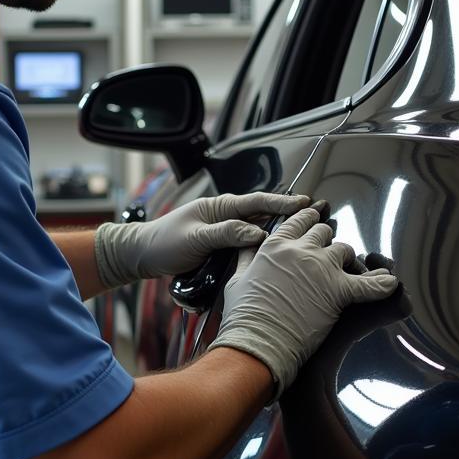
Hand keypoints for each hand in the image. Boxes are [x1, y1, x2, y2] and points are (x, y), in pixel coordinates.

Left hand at [94, 191, 309, 288]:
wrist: (141, 256)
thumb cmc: (163, 243)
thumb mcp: (195, 238)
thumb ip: (226, 234)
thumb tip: (258, 233)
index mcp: (219, 207)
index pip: (257, 201)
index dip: (283, 202)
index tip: (305, 203)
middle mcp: (225, 216)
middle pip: (263, 212)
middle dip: (290, 213)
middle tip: (317, 213)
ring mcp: (224, 231)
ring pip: (258, 228)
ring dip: (280, 229)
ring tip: (305, 233)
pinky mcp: (222, 246)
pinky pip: (249, 243)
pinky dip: (265, 244)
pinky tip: (279, 253)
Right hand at [207, 205, 399, 398]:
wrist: (258, 343)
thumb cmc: (243, 318)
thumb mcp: (237, 279)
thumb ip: (246, 257)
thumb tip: (248, 244)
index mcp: (275, 245)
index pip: (299, 221)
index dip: (309, 222)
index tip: (314, 225)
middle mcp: (300, 250)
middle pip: (324, 233)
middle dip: (327, 242)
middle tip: (328, 256)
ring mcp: (320, 268)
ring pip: (345, 250)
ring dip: (347, 260)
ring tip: (347, 272)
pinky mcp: (338, 291)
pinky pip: (368, 284)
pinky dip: (380, 284)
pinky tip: (390, 284)